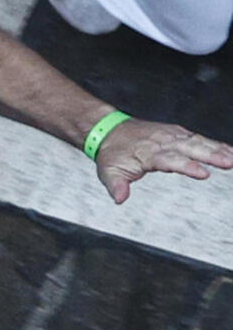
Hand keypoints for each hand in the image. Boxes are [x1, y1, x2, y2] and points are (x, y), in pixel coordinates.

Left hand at [96, 118, 232, 203]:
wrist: (111, 130)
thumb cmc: (112, 154)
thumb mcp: (108, 173)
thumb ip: (116, 186)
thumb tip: (120, 198)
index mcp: (149, 152)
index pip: (172, 160)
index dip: (188, 167)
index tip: (203, 173)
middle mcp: (163, 141)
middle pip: (191, 148)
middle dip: (212, 155)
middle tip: (229, 163)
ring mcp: (172, 135)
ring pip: (198, 142)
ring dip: (218, 149)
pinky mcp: (177, 133)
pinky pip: (198, 138)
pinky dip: (214, 144)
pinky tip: (228, 150)